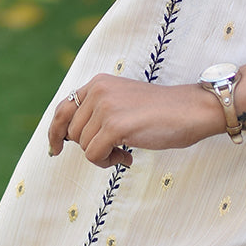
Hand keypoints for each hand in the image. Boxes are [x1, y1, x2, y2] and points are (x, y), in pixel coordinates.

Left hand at [48, 74, 221, 168]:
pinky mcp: (115, 125)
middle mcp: (98, 90)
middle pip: (73, 133)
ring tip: (126, 150)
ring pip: (84, 146)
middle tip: (115, 149)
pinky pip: (95, 155)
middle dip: (91, 147)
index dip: (55, 131)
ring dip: (103, 156)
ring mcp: (106, 107)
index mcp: (98, 82)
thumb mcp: (123, 102)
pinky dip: (109, 162)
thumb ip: (98, 111)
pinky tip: (128, 156)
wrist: (190, 110)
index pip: (63, 108)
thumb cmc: (161, 112)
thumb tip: (68, 136)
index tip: (55, 148)